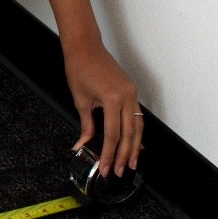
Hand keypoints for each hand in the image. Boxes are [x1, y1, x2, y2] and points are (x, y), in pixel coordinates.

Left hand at [62, 36, 141, 177]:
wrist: (85, 47)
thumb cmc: (79, 69)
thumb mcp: (81, 100)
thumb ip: (86, 125)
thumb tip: (83, 144)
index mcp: (113, 99)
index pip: (113, 135)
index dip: (109, 154)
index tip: (105, 167)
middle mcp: (127, 97)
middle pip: (130, 134)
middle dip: (125, 155)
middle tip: (120, 171)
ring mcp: (132, 93)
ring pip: (138, 126)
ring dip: (135, 146)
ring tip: (131, 163)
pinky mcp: (132, 91)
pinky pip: (137, 115)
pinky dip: (135, 131)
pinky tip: (134, 143)